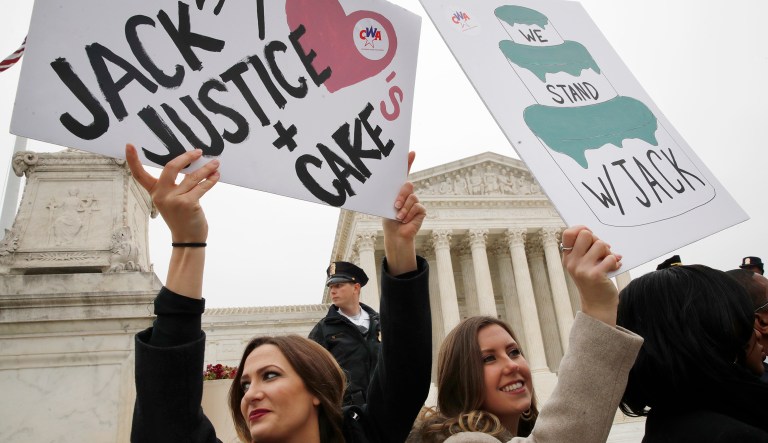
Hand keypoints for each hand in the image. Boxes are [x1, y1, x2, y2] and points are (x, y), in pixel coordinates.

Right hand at [125, 144, 219, 241]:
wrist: (188, 239)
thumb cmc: (182, 218)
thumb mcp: (173, 201)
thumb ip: (177, 185)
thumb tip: (193, 166)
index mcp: (155, 192)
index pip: (139, 175)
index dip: (133, 160)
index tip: (129, 145)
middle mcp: (161, 195)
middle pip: (171, 167)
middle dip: (186, 157)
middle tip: (198, 152)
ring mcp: (174, 199)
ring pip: (192, 177)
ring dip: (206, 168)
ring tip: (215, 163)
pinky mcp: (187, 203)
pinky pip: (201, 187)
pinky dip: (211, 180)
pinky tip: (216, 175)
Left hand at [383, 151, 425, 274]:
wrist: (395, 234)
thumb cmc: (388, 219)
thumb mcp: (385, 205)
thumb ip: (388, 196)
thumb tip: (380, 189)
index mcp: (398, 189)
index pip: (404, 173)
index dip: (408, 162)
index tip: (411, 152)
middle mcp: (408, 193)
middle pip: (408, 185)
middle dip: (401, 195)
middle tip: (395, 205)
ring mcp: (415, 201)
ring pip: (412, 198)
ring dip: (403, 208)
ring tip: (398, 216)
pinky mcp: (421, 210)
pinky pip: (416, 207)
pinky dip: (408, 214)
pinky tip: (405, 219)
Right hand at [561, 226, 621, 325]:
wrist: (598, 305)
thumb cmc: (593, 282)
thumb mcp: (583, 265)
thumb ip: (586, 249)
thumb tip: (593, 233)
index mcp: (568, 257)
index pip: (568, 233)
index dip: (581, 229)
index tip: (590, 235)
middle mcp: (571, 262)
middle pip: (585, 234)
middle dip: (598, 240)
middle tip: (602, 252)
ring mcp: (581, 269)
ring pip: (600, 244)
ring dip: (608, 252)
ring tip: (608, 262)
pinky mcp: (594, 275)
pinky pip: (610, 257)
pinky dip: (615, 262)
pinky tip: (614, 268)